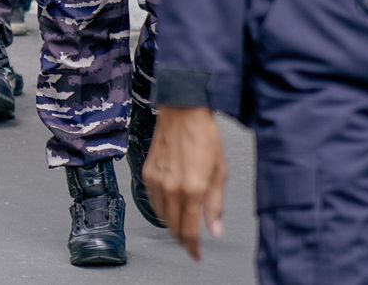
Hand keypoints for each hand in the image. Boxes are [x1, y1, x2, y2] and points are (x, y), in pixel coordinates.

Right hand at [145, 106, 227, 260]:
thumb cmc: (204, 136)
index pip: (189, 230)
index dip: (193, 247)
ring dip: (171, 224)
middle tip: (191, 243)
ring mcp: (156, 180)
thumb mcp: (221, 172)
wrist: (182, 113)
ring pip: (161, 215)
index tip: (197, 254)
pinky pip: (152, 200)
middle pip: (173, 226)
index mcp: (192, 188)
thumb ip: (216, 204)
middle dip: (182, 238)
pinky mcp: (147, 172)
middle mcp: (171, 187)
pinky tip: (170, 207)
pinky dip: (161, 209)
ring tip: (182, 226)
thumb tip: (215, 228)